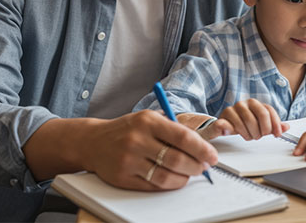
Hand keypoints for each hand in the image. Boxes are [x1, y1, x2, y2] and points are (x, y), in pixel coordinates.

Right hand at [78, 110, 217, 190]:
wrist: (93, 141)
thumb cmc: (127, 129)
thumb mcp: (148, 120)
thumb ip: (172, 130)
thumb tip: (202, 148)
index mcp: (147, 121)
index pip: (183, 137)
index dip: (202, 149)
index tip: (212, 156)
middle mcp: (137, 140)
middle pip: (177, 159)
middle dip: (197, 166)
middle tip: (203, 167)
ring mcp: (128, 160)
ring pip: (166, 177)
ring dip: (184, 178)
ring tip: (189, 174)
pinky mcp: (122, 177)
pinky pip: (152, 186)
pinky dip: (168, 185)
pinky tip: (173, 180)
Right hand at [215, 99, 289, 140]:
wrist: (223, 125)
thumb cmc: (243, 124)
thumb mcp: (259, 125)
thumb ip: (273, 125)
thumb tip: (286, 127)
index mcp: (254, 103)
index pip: (268, 111)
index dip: (275, 124)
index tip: (277, 134)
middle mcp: (243, 104)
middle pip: (260, 115)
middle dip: (263, 130)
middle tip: (259, 136)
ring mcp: (231, 110)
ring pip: (247, 122)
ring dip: (250, 134)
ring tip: (249, 136)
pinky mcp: (221, 118)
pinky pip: (226, 123)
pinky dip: (228, 128)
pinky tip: (230, 131)